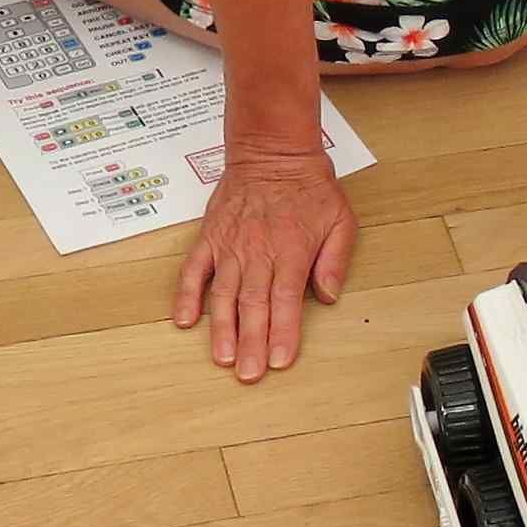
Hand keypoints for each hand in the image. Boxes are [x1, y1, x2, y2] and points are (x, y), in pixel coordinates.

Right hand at [172, 144, 356, 381]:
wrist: (272, 152)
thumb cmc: (309, 187)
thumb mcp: (341, 220)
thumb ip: (335, 260)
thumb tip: (328, 296)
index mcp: (291, 251)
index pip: (287, 300)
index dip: (283, 332)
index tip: (279, 360)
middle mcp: (258, 252)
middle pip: (254, 305)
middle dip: (251, 342)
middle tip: (247, 374)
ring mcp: (230, 246)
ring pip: (224, 294)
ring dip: (222, 328)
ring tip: (222, 357)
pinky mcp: (210, 238)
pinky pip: (195, 270)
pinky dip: (187, 295)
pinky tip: (184, 320)